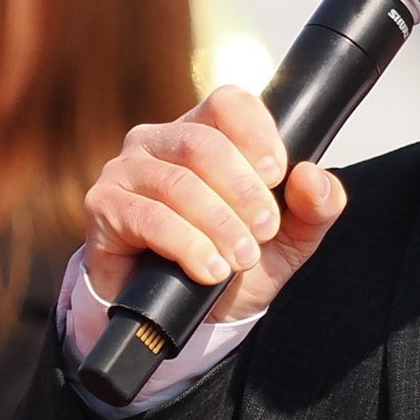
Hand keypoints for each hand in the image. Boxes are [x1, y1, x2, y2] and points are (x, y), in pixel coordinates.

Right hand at [81, 85, 345, 334]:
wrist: (190, 316)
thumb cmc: (235, 262)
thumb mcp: (289, 238)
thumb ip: (315, 206)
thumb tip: (311, 176)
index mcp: (206, 132)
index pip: (229, 102)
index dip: (257, 133)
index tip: (277, 176)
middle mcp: (160, 141)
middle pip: (203, 144)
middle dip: (243, 191)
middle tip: (264, 231)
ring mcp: (126, 170)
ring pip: (177, 183)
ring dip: (218, 224)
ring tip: (240, 258)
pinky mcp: (103, 206)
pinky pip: (146, 217)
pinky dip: (186, 245)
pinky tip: (208, 269)